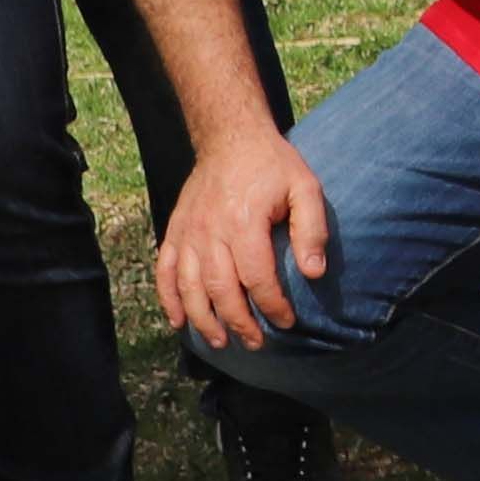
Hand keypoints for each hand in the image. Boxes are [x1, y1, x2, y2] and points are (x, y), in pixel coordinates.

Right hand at [155, 125, 332, 350]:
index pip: (257, 277)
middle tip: (256, 343)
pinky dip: (169, 299)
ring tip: (220, 343)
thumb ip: (311, 229)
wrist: (230, 137)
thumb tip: (313, 273)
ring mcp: (188, 232)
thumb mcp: (304, 187)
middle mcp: (210, 231)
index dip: (272, 305)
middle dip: (239, 323)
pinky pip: (166, 271)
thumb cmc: (272, 165)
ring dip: (204, 320)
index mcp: (244, 222)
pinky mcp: (174, 231)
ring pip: (190, 287)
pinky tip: (179, 322)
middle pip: (220, 290)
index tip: (286, 322)